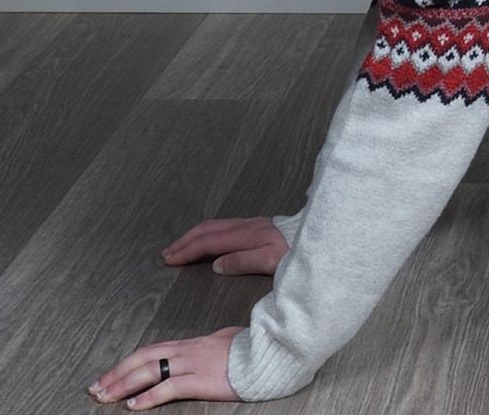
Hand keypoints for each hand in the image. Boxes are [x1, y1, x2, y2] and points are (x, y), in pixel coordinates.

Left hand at [86, 326, 240, 406]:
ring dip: (123, 384)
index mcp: (192, 343)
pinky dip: (147, 397)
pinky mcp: (201, 380)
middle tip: (95, 387)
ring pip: (150, 370)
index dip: (128, 363)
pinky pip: (169, 387)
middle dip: (116, 373)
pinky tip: (133, 406)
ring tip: (105, 396)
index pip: (152, 351)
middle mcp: (188, 351)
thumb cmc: (253, 348)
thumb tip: (212, 342)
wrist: (270, 351)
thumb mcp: (228, 340)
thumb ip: (214, 342)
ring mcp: (193, 364)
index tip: (109, 375)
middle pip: (144, 357)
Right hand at [161, 214, 289, 276]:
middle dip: (186, 240)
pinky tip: (209, 239)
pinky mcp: (259, 225)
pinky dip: (209, 232)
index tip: (169, 260)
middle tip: (167, 253)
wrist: (320, 235)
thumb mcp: (270, 261)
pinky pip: (226, 226)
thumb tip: (216, 265)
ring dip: (196, 235)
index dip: (187, 250)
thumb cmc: (296, 251)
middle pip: (209, 229)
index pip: (209, 242)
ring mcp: (253, 224)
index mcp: (246, 235)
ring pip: (216, 225)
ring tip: (181, 246)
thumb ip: (243, 262)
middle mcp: (247, 226)